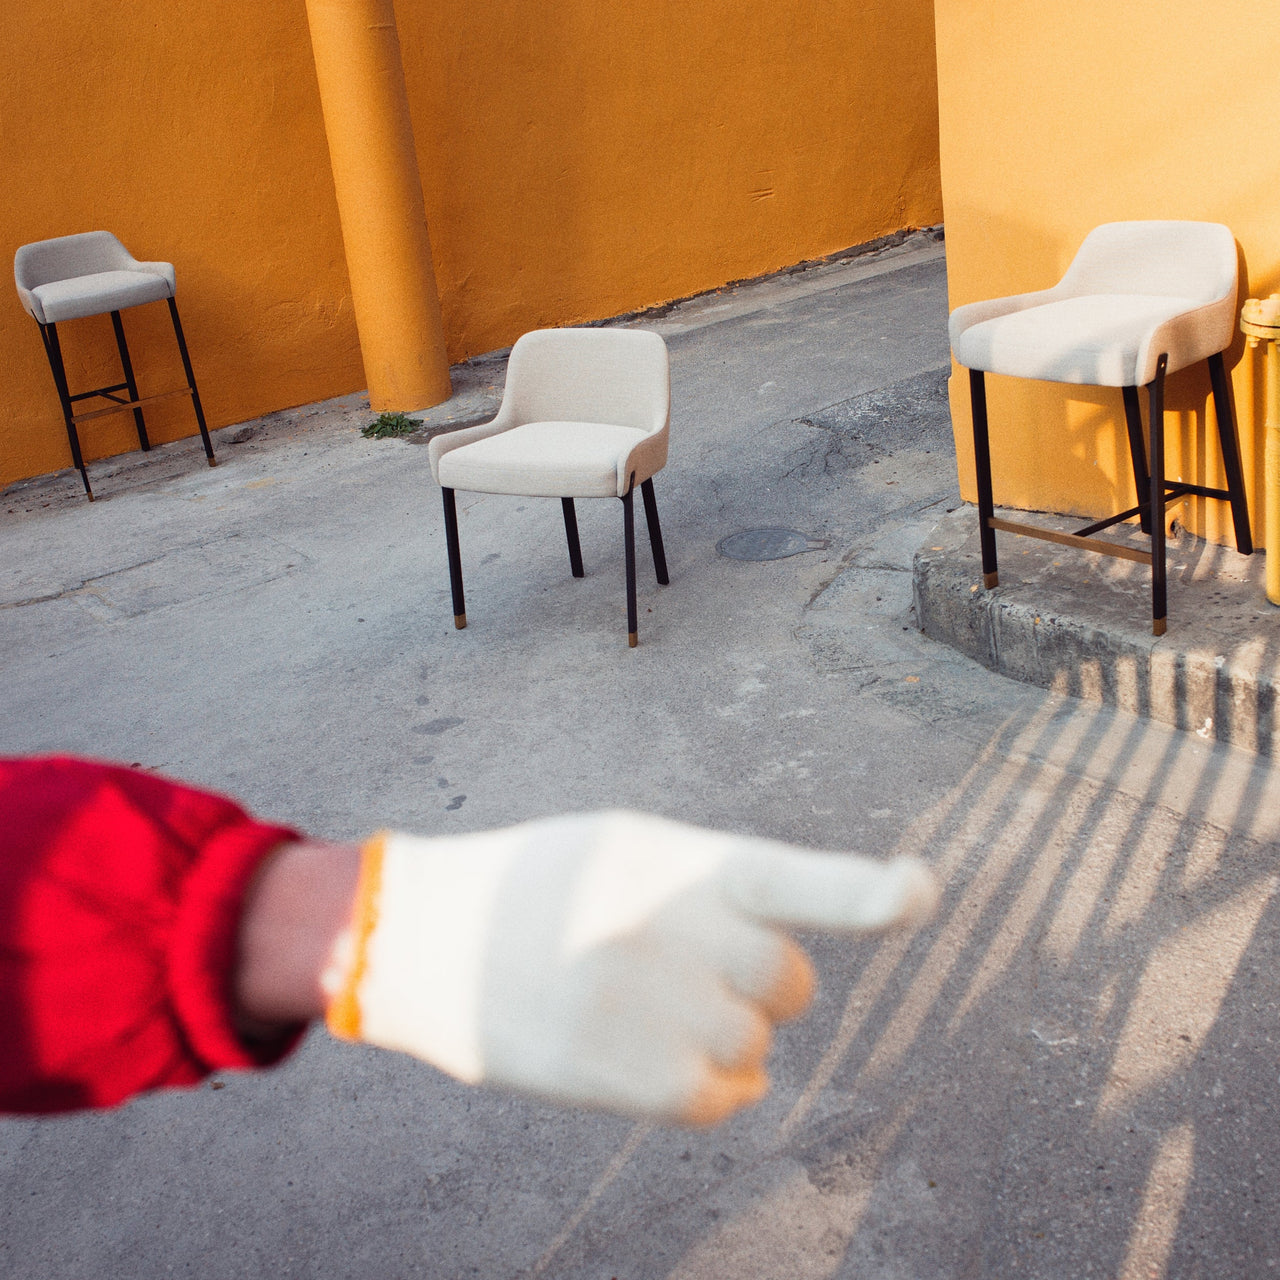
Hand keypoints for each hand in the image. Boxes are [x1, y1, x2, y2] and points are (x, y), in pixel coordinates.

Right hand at [321, 811, 935, 1124]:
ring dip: (726, 1036)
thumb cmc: (536, 885)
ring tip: (652, 1009)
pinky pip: (722, 1097)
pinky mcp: (626, 1076)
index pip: (798, 878)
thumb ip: (707, 888)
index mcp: (680, 863)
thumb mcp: (623, 847)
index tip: (920, 890)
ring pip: (755, 1046)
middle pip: (789, 980)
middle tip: (703, 971)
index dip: (867, 892)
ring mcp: (654, 1009)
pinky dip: (710, 1086)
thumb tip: (777, 963)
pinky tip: (659, 1058)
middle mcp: (676, 932)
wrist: (424, 936)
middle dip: (765, 983)